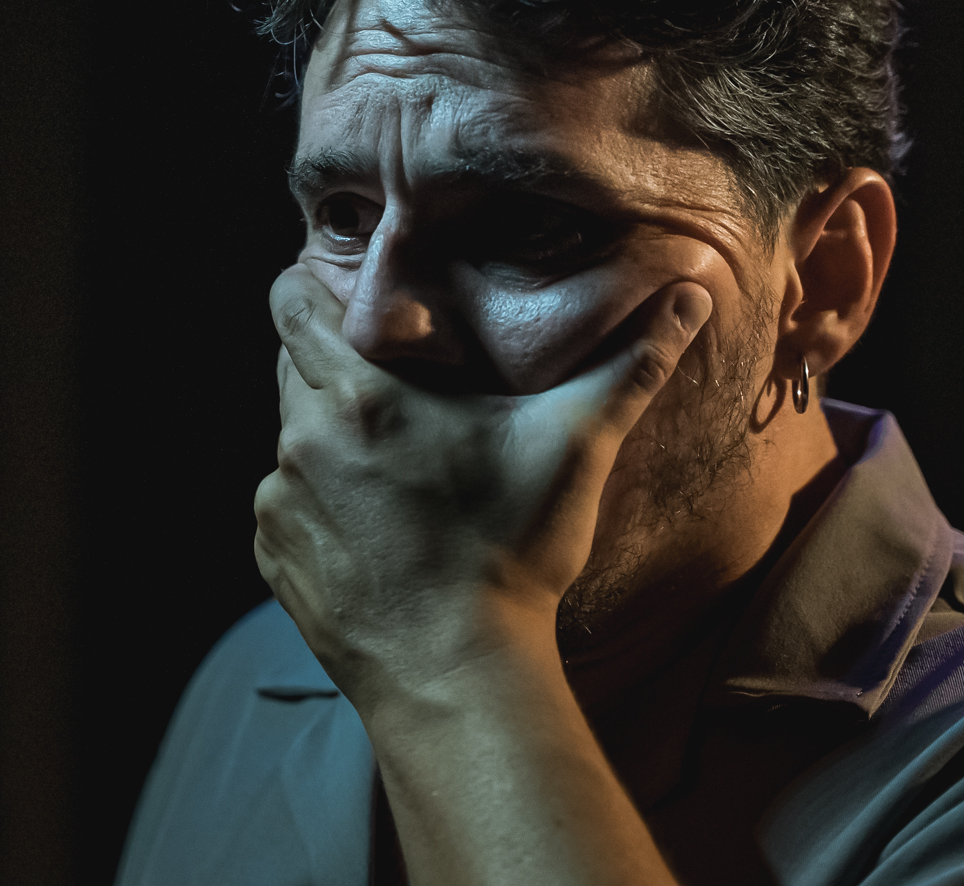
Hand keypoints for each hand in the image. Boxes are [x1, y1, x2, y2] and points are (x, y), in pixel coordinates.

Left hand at [253, 264, 711, 714]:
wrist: (457, 676)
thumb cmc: (512, 556)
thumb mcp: (576, 447)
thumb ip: (630, 365)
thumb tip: (690, 298)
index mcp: (359, 396)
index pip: (292, 303)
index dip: (311, 288)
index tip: (342, 295)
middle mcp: (302, 440)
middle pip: (293, 367)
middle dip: (333, 366)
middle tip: (395, 386)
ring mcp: (280, 502)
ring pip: (291, 439)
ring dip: (330, 440)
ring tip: (395, 469)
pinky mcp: (273, 557)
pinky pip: (287, 507)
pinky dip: (321, 506)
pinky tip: (376, 529)